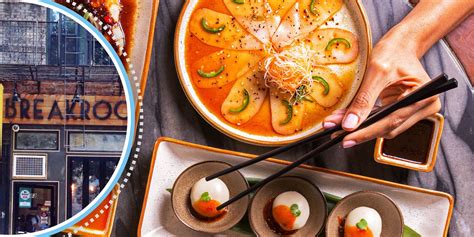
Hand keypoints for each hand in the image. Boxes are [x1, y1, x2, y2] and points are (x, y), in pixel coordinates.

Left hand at [322, 28, 440, 147]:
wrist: (401, 44)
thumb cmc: (393, 52)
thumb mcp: (377, 71)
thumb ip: (364, 99)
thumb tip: (350, 125)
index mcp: (424, 96)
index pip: (391, 121)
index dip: (367, 132)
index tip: (346, 138)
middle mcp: (423, 107)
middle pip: (389, 128)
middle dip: (361, 131)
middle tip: (336, 135)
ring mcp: (413, 110)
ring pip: (384, 128)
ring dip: (361, 128)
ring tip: (337, 128)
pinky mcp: (402, 110)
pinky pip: (382, 121)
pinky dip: (366, 122)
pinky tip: (348, 121)